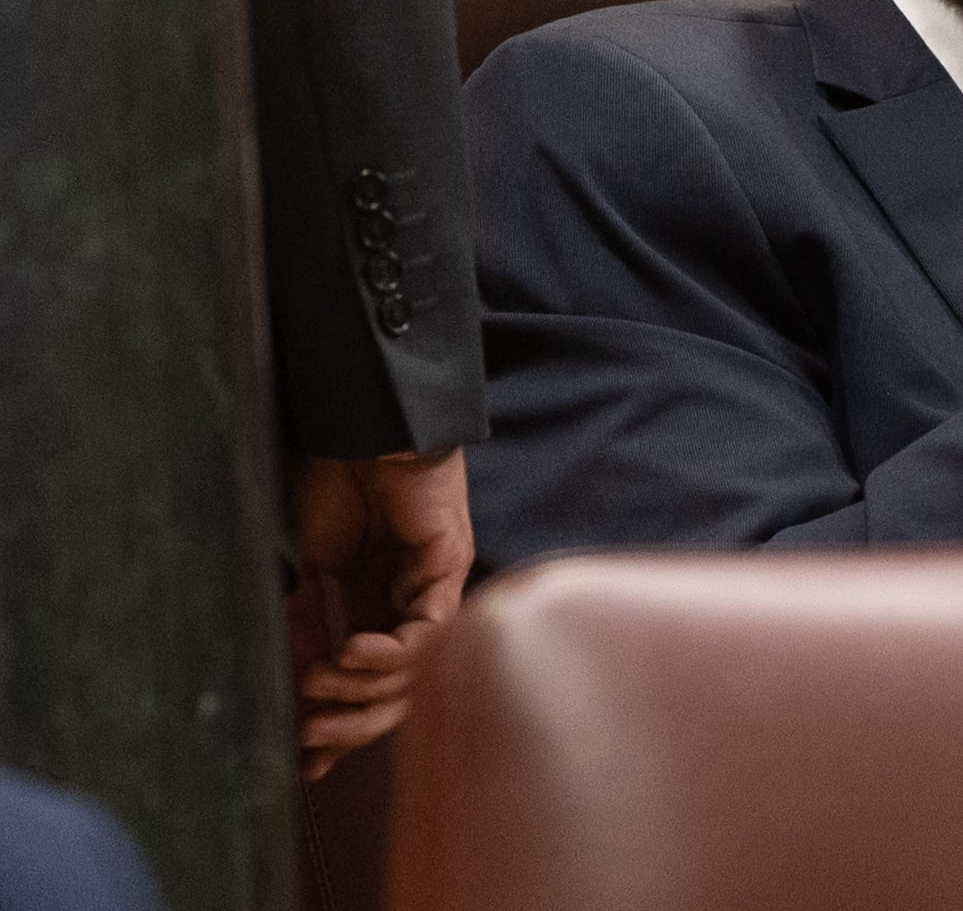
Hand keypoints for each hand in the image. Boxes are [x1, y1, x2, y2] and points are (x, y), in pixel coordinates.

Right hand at [285, 449, 473, 780]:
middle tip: (306, 740)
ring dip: (361, 689)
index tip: (299, 761)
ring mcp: (437, 586)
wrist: (359, 424)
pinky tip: (350, 652)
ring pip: (415, 670)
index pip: (371, 686)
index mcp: (382, 606)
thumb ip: (309, 620)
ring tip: (316, 688)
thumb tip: (290, 682)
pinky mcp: (448, 564)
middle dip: (351, 724)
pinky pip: (429, 629)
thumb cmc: (338, 480)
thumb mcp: (314, 566)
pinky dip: (390, 651)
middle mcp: (415, 603)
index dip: (339, 725)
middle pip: (399, 692)